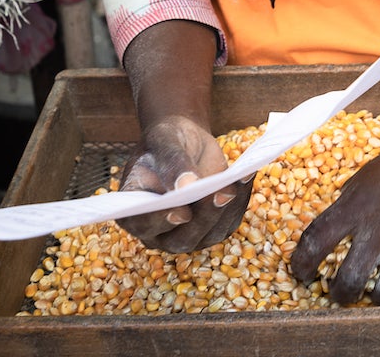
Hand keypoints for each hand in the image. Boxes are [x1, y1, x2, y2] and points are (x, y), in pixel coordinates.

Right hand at [118, 114, 253, 251]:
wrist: (183, 143)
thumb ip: (172, 163)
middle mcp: (158, 231)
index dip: (161, 220)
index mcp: (134, 211)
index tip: (180, 211)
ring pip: (208, 234)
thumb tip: (187, 186)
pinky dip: (239, 200)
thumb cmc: (166, 141)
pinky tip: (245, 176)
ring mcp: (186, 233)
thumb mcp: (165, 142)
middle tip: (219, 193)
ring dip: (225, 209)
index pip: (143, 223)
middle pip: (181, 238)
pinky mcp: (212, 227)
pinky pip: (228, 221)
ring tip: (236, 181)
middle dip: (203, 217)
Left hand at [289, 139, 379, 304]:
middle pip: (351, 279)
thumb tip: (324, 238)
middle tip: (340, 293)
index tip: (301, 272)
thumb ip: (345, 209)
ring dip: (377, 300)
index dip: (302, 263)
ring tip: (374, 293)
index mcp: (357, 205)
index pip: (317, 240)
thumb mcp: (361, 180)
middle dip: (340, 294)